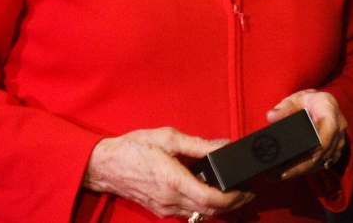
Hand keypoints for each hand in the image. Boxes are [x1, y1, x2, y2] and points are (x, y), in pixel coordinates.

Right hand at [83, 127, 252, 218]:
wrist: (105, 166)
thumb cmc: (135, 148)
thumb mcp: (168, 138)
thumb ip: (198, 144)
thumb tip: (223, 145)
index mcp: (174, 181)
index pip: (210, 199)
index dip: (233, 198)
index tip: (247, 190)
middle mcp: (170, 200)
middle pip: (208, 210)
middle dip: (232, 204)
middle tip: (248, 192)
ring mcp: (164, 208)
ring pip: (198, 214)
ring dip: (219, 207)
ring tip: (234, 193)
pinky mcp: (160, 210)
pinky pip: (187, 213)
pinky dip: (203, 207)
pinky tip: (211, 195)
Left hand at [267, 89, 347, 178]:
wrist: (322, 103)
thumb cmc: (308, 100)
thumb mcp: (295, 99)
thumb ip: (284, 108)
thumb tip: (271, 117)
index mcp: (330, 110)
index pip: (327, 133)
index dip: (315, 150)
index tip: (296, 162)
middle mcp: (339, 126)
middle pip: (323, 153)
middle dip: (300, 168)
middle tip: (277, 174)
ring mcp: (340, 140)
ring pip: (323, 161)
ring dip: (302, 171)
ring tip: (279, 175)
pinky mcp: (336, 150)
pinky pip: (324, 163)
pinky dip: (308, 170)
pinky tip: (291, 173)